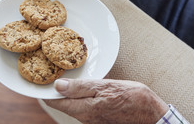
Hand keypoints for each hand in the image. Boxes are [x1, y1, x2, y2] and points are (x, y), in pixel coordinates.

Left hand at [44, 79, 168, 123]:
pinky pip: (83, 107)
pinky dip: (79, 96)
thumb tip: (58, 86)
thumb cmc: (132, 98)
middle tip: (52, 73)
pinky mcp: (100, 118)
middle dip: (56, 90)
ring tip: (66, 77)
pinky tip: (83, 86)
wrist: (151, 115)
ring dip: (68, 93)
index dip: (47, 90)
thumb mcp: (105, 87)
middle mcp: (85, 118)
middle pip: (63, 104)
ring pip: (73, 105)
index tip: (42, 78)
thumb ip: (80, 88)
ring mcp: (92, 119)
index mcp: (84, 110)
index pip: (56, 102)